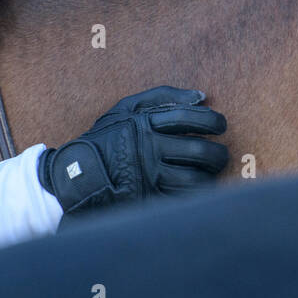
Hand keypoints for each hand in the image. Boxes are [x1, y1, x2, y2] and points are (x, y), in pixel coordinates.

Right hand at [38, 86, 228, 217]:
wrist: (77, 174)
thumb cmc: (107, 138)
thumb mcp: (127, 107)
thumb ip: (163, 96)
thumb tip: (201, 96)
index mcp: (145, 124)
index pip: (189, 117)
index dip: (212, 120)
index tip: (220, 125)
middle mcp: (148, 150)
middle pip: (199, 151)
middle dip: (218, 154)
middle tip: (220, 155)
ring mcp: (148, 177)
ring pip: (194, 180)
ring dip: (210, 177)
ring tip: (211, 174)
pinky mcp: (146, 200)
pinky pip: (181, 201)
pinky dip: (196, 197)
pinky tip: (199, 191)